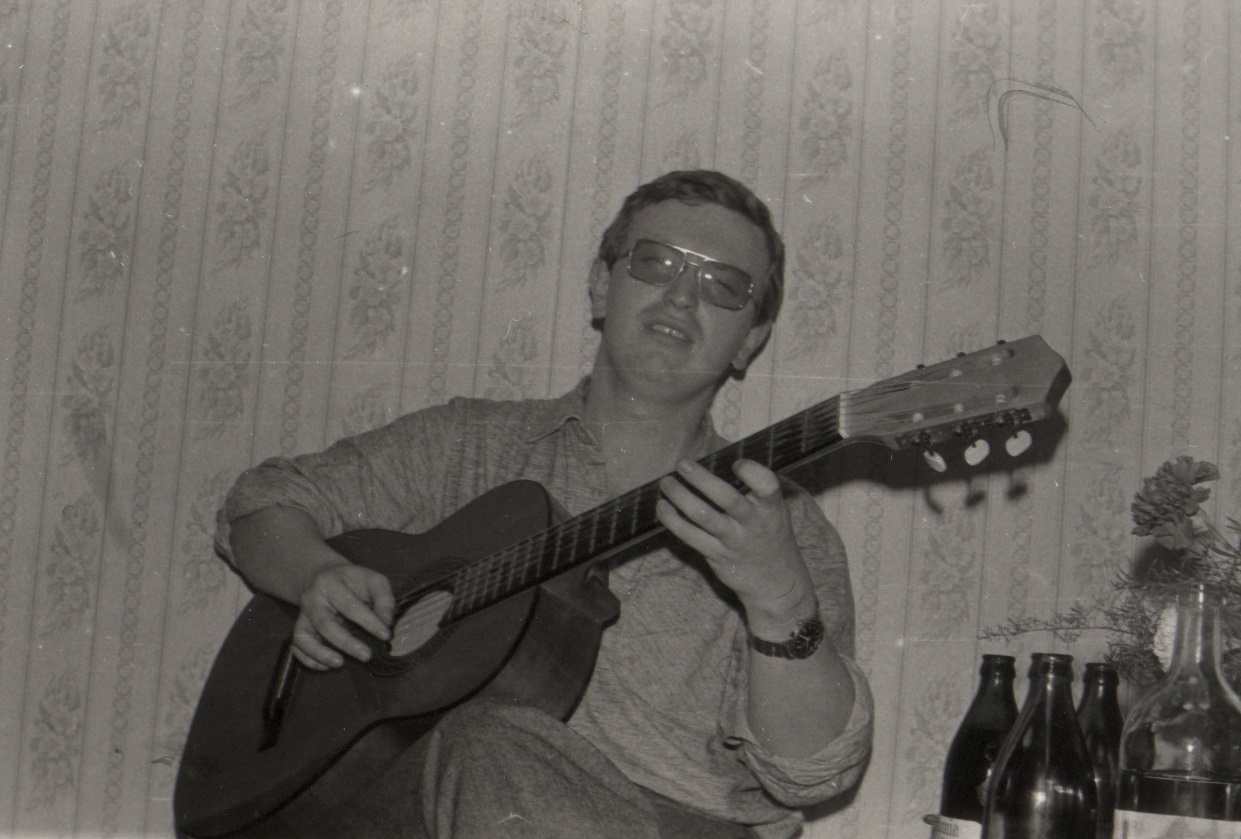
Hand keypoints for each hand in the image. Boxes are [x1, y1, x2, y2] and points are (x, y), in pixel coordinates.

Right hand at [293, 563, 395, 669]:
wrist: (327, 577)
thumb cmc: (355, 582)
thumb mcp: (373, 580)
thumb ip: (383, 599)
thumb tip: (386, 623)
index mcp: (330, 583)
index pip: (349, 605)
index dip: (369, 621)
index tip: (386, 635)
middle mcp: (312, 599)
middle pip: (325, 624)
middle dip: (346, 643)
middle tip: (367, 656)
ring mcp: (303, 615)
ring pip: (303, 637)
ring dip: (320, 654)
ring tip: (340, 664)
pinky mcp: (300, 628)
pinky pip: (297, 647)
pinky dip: (309, 659)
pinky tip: (327, 667)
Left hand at [657, 458, 815, 633]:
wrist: (776, 581)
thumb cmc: (769, 534)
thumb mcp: (773, 510)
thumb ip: (754, 489)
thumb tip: (717, 460)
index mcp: (771, 507)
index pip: (767, 485)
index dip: (752, 471)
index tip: (736, 463)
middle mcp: (753, 523)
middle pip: (727, 498)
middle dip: (701, 478)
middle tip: (683, 464)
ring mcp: (734, 541)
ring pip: (703, 516)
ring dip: (680, 496)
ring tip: (667, 482)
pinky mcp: (717, 555)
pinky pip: (690, 536)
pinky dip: (672, 520)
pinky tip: (662, 507)